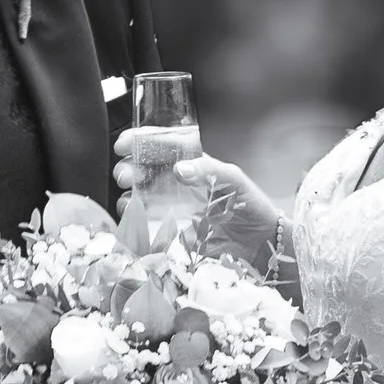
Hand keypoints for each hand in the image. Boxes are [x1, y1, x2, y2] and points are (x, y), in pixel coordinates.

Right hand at [110, 150, 284, 274]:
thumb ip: (208, 169)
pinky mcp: (172, 233)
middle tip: (125, 176)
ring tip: (127, 200)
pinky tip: (134, 221)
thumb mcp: (233, 178)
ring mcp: (172, 209)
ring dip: (127, 196)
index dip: (139, 141)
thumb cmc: (250, 204)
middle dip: (128, 169)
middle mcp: (177, 185)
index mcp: (191, 165)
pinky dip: (135, 223)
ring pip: (139, 198)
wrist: (259, 242)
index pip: (160, 147)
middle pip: (143, 172)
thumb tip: (179, 170)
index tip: (124, 144)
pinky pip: (147, 227)